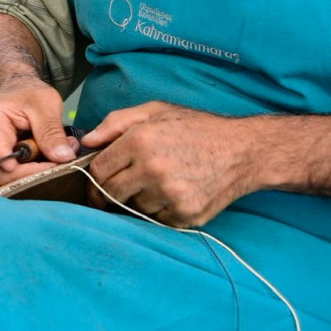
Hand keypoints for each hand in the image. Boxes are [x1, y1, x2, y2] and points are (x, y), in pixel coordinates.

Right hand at [0, 79, 72, 185]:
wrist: (19, 92)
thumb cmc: (28, 93)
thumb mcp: (45, 104)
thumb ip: (51, 131)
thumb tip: (63, 158)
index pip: (0, 158)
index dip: (25, 169)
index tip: (53, 165)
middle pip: (6, 175)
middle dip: (38, 172)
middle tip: (64, 161)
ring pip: (16, 179)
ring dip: (42, 171)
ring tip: (63, 154)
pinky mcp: (7, 165)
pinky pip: (22, 177)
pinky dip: (41, 170)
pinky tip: (55, 157)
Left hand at [79, 101, 257, 226]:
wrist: (243, 151)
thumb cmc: (196, 128)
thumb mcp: (156, 111)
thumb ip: (116, 122)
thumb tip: (87, 141)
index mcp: (140, 141)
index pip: (99, 171)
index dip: (93, 178)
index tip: (95, 183)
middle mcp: (152, 170)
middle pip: (111, 194)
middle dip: (109, 194)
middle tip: (116, 190)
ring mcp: (170, 195)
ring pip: (134, 208)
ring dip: (138, 200)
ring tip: (157, 184)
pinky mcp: (185, 214)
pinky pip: (157, 220)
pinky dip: (159, 211)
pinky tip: (174, 193)